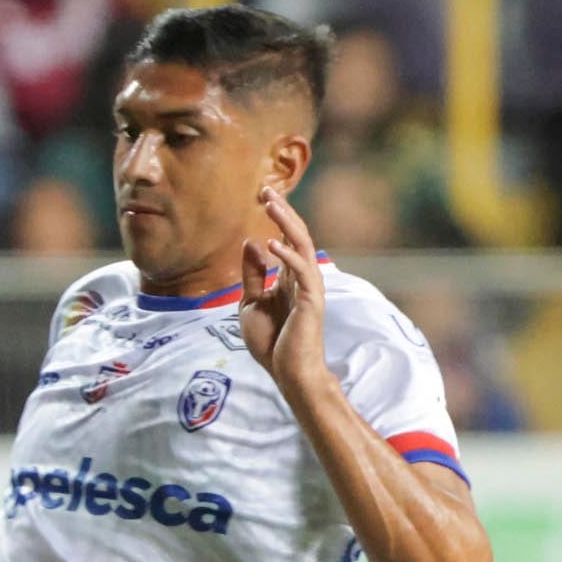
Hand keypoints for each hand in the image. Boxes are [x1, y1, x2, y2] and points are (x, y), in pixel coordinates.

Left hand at [240, 180, 336, 415]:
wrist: (287, 373)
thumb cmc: (271, 343)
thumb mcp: (251, 303)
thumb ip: (252, 274)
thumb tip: (251, 243)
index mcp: (289, 277)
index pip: (286, 238)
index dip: (276, 216)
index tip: (261, 195)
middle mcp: (303, 277)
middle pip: (297, 234)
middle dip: (282, 210)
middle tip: (265, 188)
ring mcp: (309, 287)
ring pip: (303, 245)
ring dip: (287, 223)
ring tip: (270, 204)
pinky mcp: (311, 300)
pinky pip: (302, 270)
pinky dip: (287, 254)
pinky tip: (271, 242)